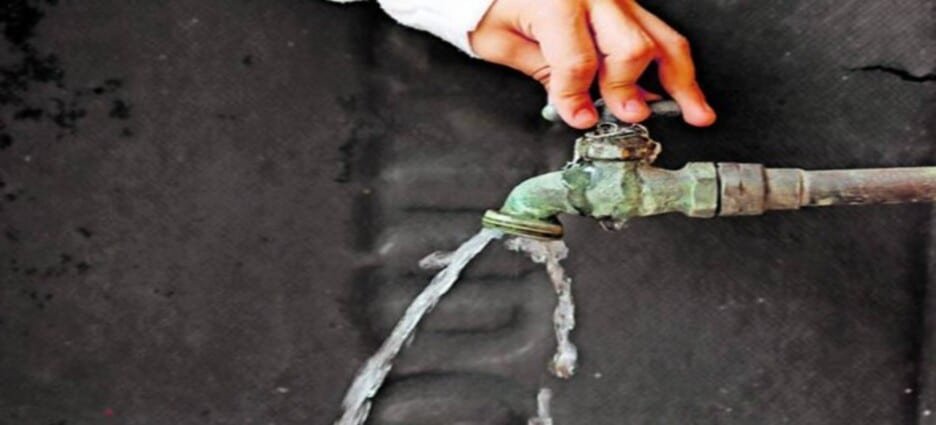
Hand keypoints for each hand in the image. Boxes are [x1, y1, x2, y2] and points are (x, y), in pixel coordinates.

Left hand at [469, 0, 715, 128]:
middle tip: (628, 117)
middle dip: (628, 88)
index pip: (578, 62)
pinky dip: (674, 65)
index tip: (580, 119)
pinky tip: (686, 92)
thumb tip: (581, 107)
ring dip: (680, 81)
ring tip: (696, 113)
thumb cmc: (494, 5)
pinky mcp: (628, 2)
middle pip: (629, 48)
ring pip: (661, 39)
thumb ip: (546, 73)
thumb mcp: (503, 42)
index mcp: (558, 3)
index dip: (578, 99)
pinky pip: (661, 33)